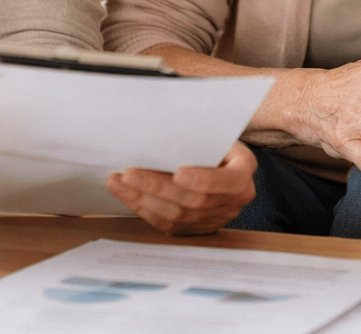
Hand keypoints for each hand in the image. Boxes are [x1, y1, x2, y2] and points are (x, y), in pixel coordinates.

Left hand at [106, 141, 256, 234]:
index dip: (203, 180)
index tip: (178, 173)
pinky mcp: (195, 229)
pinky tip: (126, 195)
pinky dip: (144, 209)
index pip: (228, 182)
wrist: (219, 159)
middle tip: (128, 174)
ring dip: (142, 199)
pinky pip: (167, 225)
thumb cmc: (213, 140)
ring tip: (117, 182)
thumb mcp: (215, 132)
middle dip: (157, 187)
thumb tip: (160, 134)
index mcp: (243, 172)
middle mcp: (233, 202)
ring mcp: (215, 219)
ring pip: (177, 216)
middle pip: (194, 201)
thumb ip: (197, 138)